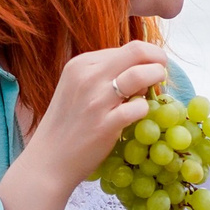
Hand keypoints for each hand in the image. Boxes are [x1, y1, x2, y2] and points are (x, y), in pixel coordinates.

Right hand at [8, 40, 171, 198]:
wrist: (48, 161)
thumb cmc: (66, 125)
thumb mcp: (77, 89)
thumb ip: (104, 76)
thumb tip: (141, 70)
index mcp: (80, 64)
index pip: (125, 48)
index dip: (144, 57)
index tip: (149, 69)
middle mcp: (87, 77)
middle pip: (136, 51)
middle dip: (157, 59)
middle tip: (161, 72)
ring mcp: (96, 101)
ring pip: (140, 75)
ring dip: (156, 78)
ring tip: (156, 89)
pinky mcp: (105, 125)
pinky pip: (139, 108)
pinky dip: (145, 110)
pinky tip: (138, 116)